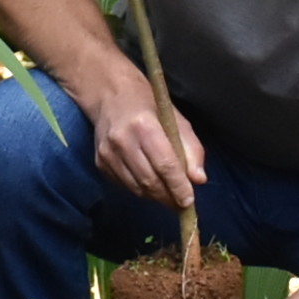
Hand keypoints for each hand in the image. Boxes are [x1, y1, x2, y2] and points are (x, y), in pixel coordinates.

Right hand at [83, 65, 206, 207]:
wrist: (109, 94)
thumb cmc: (148, 105)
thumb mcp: (176, 119)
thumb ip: (191, 149)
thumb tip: (198, 179)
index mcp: (144, 126)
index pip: (164, 165)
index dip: (178, 187)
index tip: (189, 202)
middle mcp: (122, 141)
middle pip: (150, 181)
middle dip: (168, 197)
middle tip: (182, 204)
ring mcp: (108, 153)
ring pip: (136, 188)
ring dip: (155, 196)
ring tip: (168, 195)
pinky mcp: (100, 162)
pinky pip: (125, 185)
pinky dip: (140, 189)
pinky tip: (149, 183)